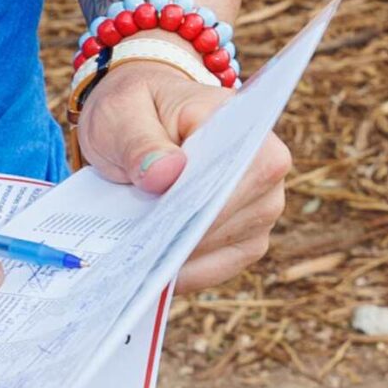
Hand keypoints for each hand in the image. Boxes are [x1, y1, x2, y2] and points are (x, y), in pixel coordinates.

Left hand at [76, 61, 289, 289]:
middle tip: (134, 260)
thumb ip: (140, 141)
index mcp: (246, 128)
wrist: (138, 120)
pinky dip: (183, 273)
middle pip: (232, 220)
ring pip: (226, 251)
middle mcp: (266, 172)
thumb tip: (166, 174)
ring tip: (133, 268)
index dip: (205, 207)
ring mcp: (259, 208)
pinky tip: (147, 279)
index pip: (241, 176)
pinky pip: (218, 267)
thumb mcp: (121, 113)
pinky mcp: (242, 236)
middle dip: (182, 240)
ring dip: (179, 260)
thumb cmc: (135, 108)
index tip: (164, 228)